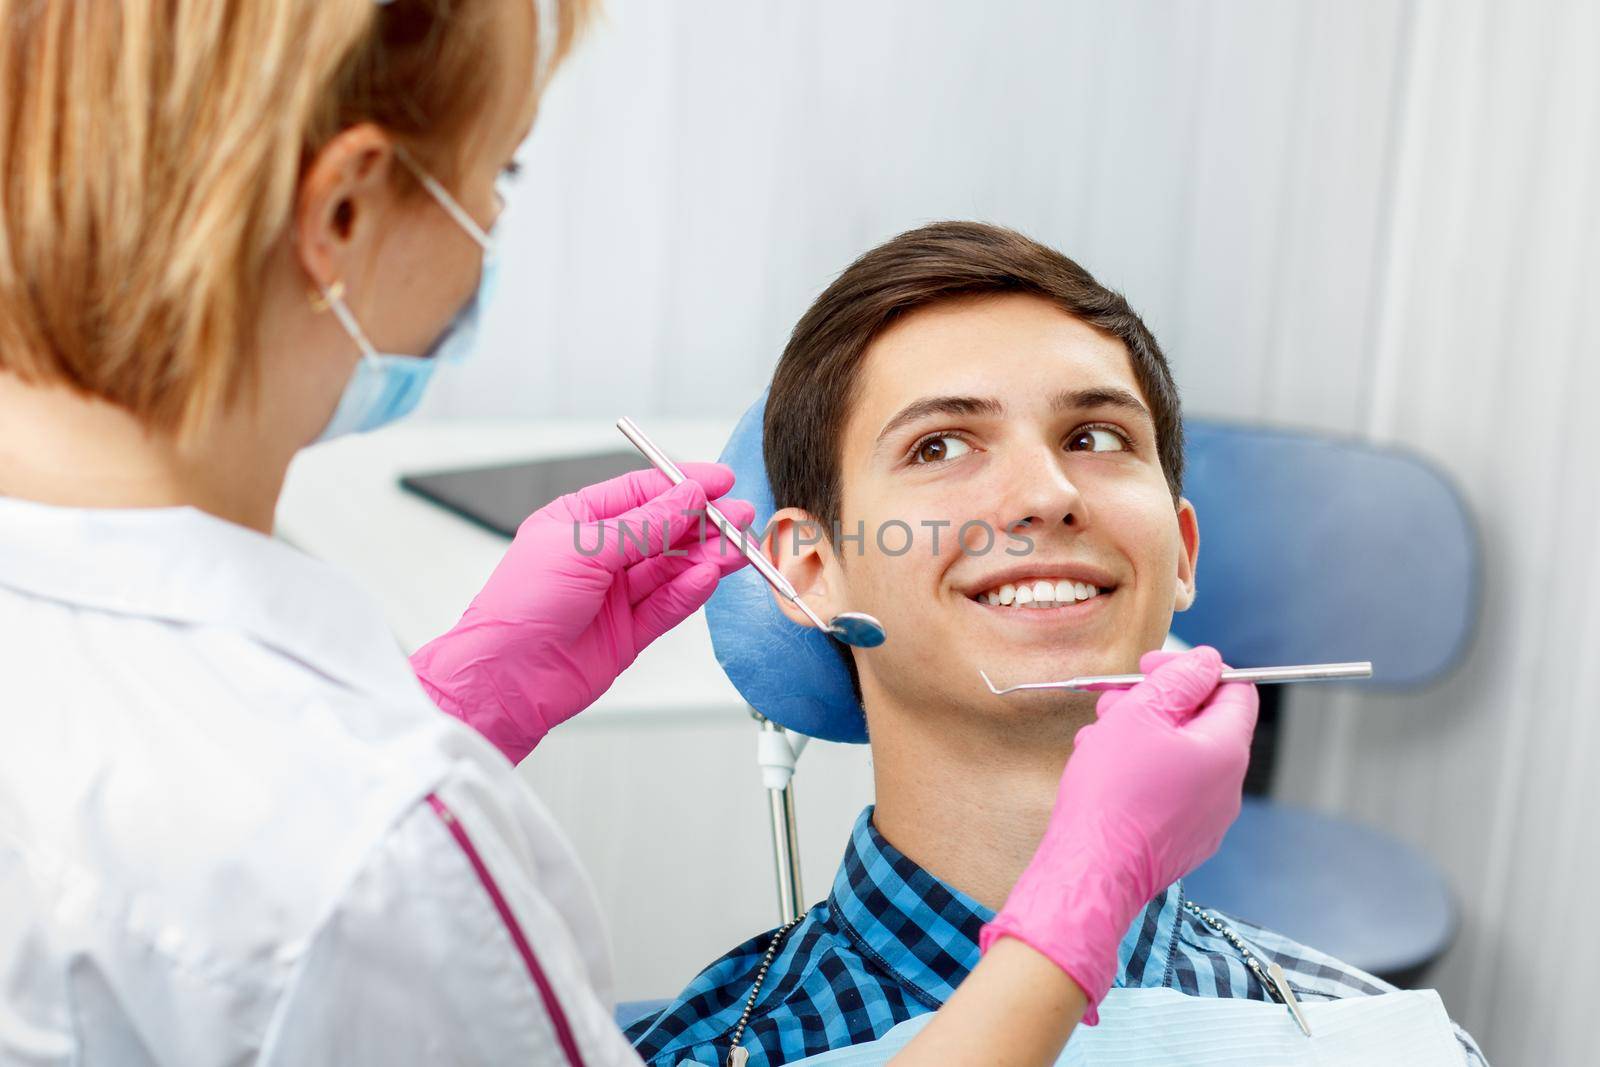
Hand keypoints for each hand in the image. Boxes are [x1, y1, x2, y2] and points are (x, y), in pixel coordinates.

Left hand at [410, 464, 755, 761]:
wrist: (504, 679)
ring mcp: (616, 595)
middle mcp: (600, 556)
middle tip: (741, 517)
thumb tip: (688, 496)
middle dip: (704, 523)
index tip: (721, 482)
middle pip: (664, 530)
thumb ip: (645, 525)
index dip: (682, 484)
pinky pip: (669, 605)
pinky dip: (691, 591)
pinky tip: (709, 576)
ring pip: (673, 568)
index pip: (641, 492)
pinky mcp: (629, 633)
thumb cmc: (521, 606)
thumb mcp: (584, 549)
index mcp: (578, 521)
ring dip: (706, 557)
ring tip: (738, 548)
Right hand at [978, 646, 1257, 1023]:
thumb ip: (1179, 680)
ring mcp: (1208, 820)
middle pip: (1202, 723)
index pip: (1236, 690)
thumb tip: (1207, 661)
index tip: (1152, 667)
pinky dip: (1142, 773)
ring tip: (1098, 739)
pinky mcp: (1183, 842)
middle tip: (1114, 701)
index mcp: (1226, 751)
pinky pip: (1170, 791)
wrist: (1091, 869)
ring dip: (1142, 736)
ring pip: (1180, 757)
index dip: (1193, 669)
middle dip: (1157, 703)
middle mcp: (1228, 788)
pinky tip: (1104, 774)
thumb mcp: (1140, 714)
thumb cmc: (1112, 790)